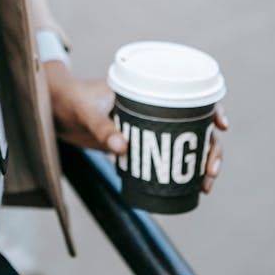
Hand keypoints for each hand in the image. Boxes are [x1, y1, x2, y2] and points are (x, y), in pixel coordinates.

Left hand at [45, 63, 227, 195]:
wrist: (53, 111)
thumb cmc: (70, 100)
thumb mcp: (86, 111)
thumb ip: (102, 127)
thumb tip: (122, 148)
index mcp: (146, 89)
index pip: (188, 93)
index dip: (211, 107)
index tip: (221, 125)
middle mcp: (153, 106)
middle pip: (195, 124)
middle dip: (210, 147)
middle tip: (210, 171)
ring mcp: (148, 125)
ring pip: (185, 142)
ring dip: (200, 162)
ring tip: (205, 184)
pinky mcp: (140, 143)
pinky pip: (167, 155)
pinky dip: (181, 169)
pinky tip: (191, 186)